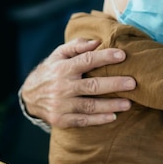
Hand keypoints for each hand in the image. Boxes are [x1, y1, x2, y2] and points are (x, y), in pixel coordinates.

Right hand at [20, 38, 134, 128]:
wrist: (29, 96)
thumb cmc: (51, 71)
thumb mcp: (58, 54)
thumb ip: (77, 45)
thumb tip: (97, 42)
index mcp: (63, 68)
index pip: (87, 60)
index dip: (105, 57)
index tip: (122, 55)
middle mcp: (62, 87)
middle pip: (93, 85)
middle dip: (114, 84)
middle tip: (133, 83)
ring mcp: (61, 105)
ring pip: (90, 106)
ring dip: (111, 105)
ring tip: (128, 103)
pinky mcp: (61, 120)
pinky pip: (83, 121)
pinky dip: (99, 119)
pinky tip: (113, 116)